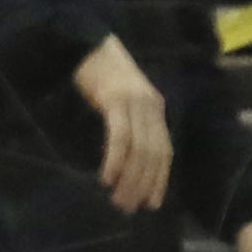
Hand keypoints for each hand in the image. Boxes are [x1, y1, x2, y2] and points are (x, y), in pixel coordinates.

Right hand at [76, 32, 171, 212]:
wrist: (87, 44)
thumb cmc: (100, 75)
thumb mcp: (121, 101)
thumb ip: (129, 123)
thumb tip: (128, 157)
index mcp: (155, 109)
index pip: (164, 151)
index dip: (159, 179)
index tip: (151, 203)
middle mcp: (151, 108)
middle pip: (154, 154)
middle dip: (144, 184)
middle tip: (130, 207)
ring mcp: (135, 104)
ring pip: (139, 149)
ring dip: (130, 178)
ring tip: (118, 198)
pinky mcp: (116, 100)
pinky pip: (119, 136)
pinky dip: (115, 160)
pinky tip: (107, 176)